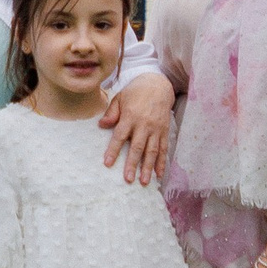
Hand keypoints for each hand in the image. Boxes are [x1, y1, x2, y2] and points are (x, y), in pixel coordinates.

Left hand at [98, 70, 172, 185]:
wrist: (159, 84)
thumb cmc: (136, 91)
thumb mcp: (120, 97)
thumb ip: (111, 113)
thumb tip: (101, 125)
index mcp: (130, 116)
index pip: (120, 136)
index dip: (113, 150)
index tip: (107, 163)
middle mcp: (144, 124)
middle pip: (137, 147)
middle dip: (132, 164)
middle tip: (128, 179)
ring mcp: (156, 129)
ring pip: (152, 151)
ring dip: (148, 167)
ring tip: (144, 182)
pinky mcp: (165, 131)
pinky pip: (163, 149)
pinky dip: (161, 162)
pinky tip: (159, 174)